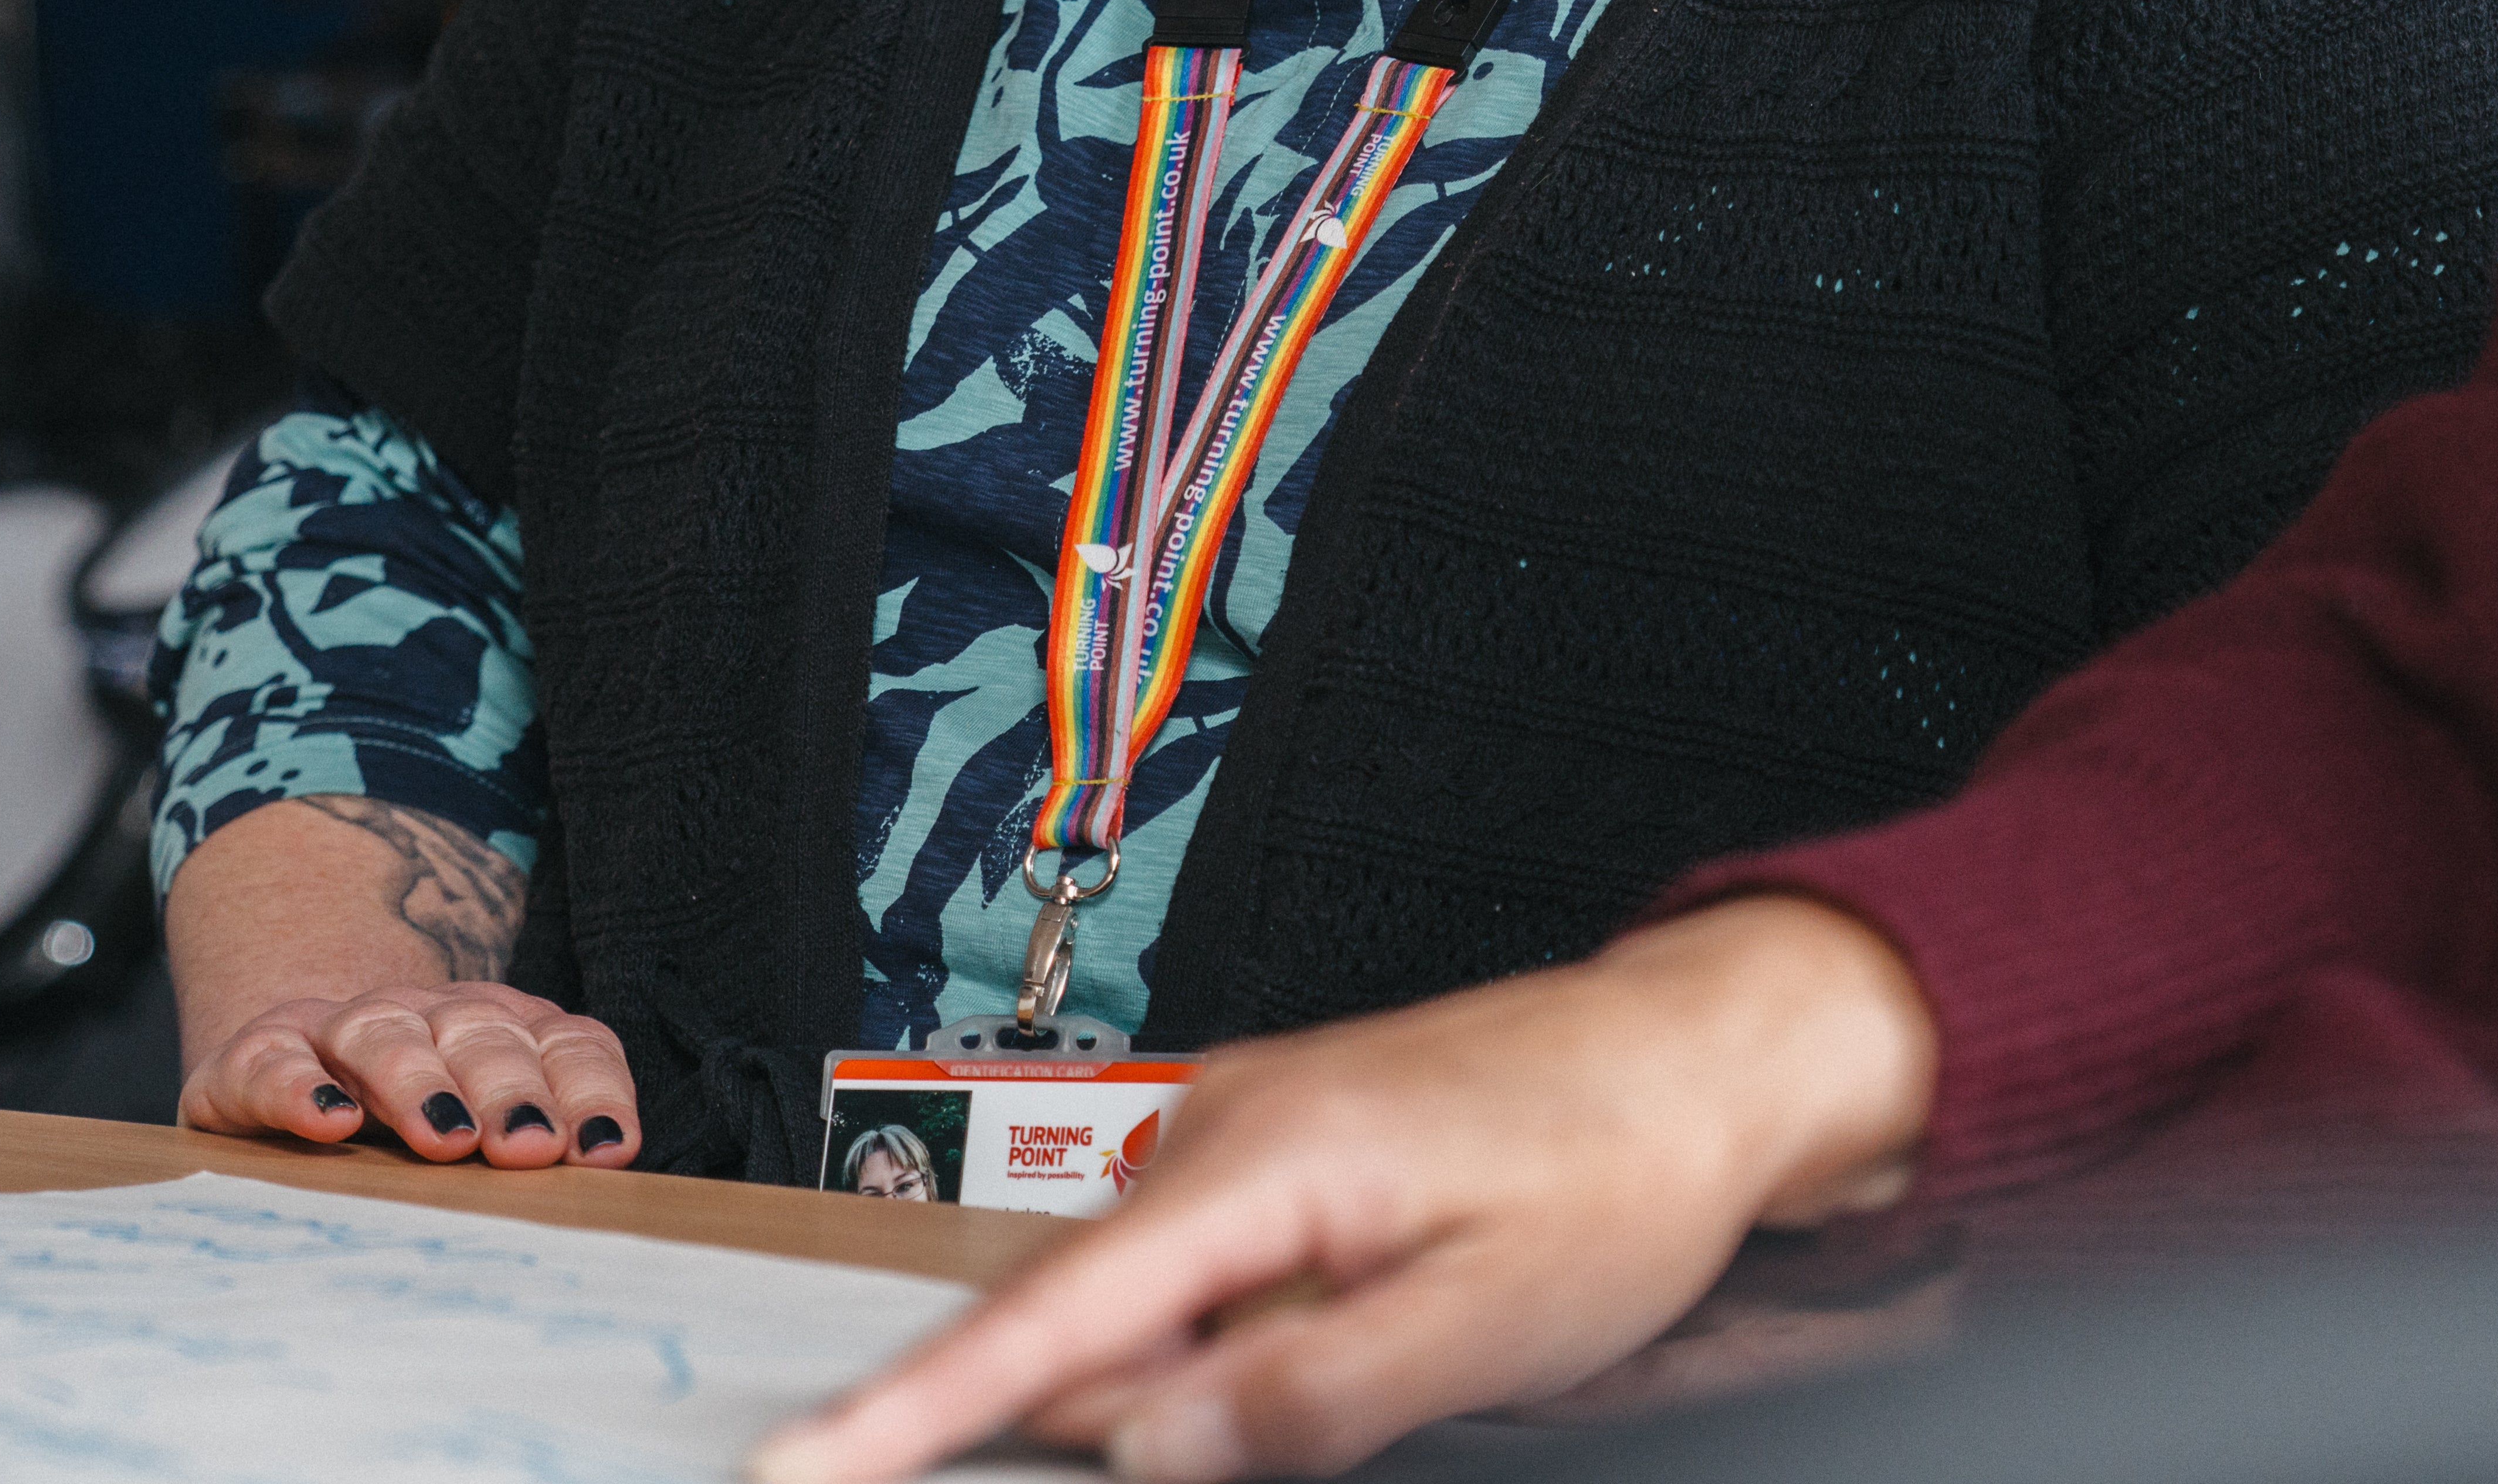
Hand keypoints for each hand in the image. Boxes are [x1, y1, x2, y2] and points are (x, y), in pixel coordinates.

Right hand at [165, 794, 636, 1170]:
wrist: (282, 1068)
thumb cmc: (402, 1124)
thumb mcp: (476, 1130)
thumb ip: (533, 1146)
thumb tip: (599, 1182)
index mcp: (497, 1029)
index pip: (561, 1041)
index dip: (588, 1088)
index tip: (607, 1149)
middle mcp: (424, 1016)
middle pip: (478, 1033)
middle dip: (509, 1088)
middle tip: (531, 1148)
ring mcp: (337, 1030)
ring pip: (383, 1034)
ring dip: (419, 1081)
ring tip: (446, 1138)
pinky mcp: (254, 1057)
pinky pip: (275, 1061)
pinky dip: (300, 1086)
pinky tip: (329, 1120)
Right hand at [753, 896, 1937, 1483]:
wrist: (1694, 1055)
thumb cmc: (1616, 1169)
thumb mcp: (1484, 1323)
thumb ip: (1305, 1395)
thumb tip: (1144, 1447)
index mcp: (1261, 1158)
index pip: (1046, 1315)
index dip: (913, 1406)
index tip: (802, 1466)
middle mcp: (1221, 1119)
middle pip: (1087, 1319)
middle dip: (1134, 1411)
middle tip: (1340, 1378)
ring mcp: (1236, 1121)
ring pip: (1146, 1302)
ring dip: (1207, 1369)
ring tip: (1388, 1333)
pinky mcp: (1265, 1143)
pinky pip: (1196, 1265)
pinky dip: (1231, 1324)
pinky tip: (1352, 1315)